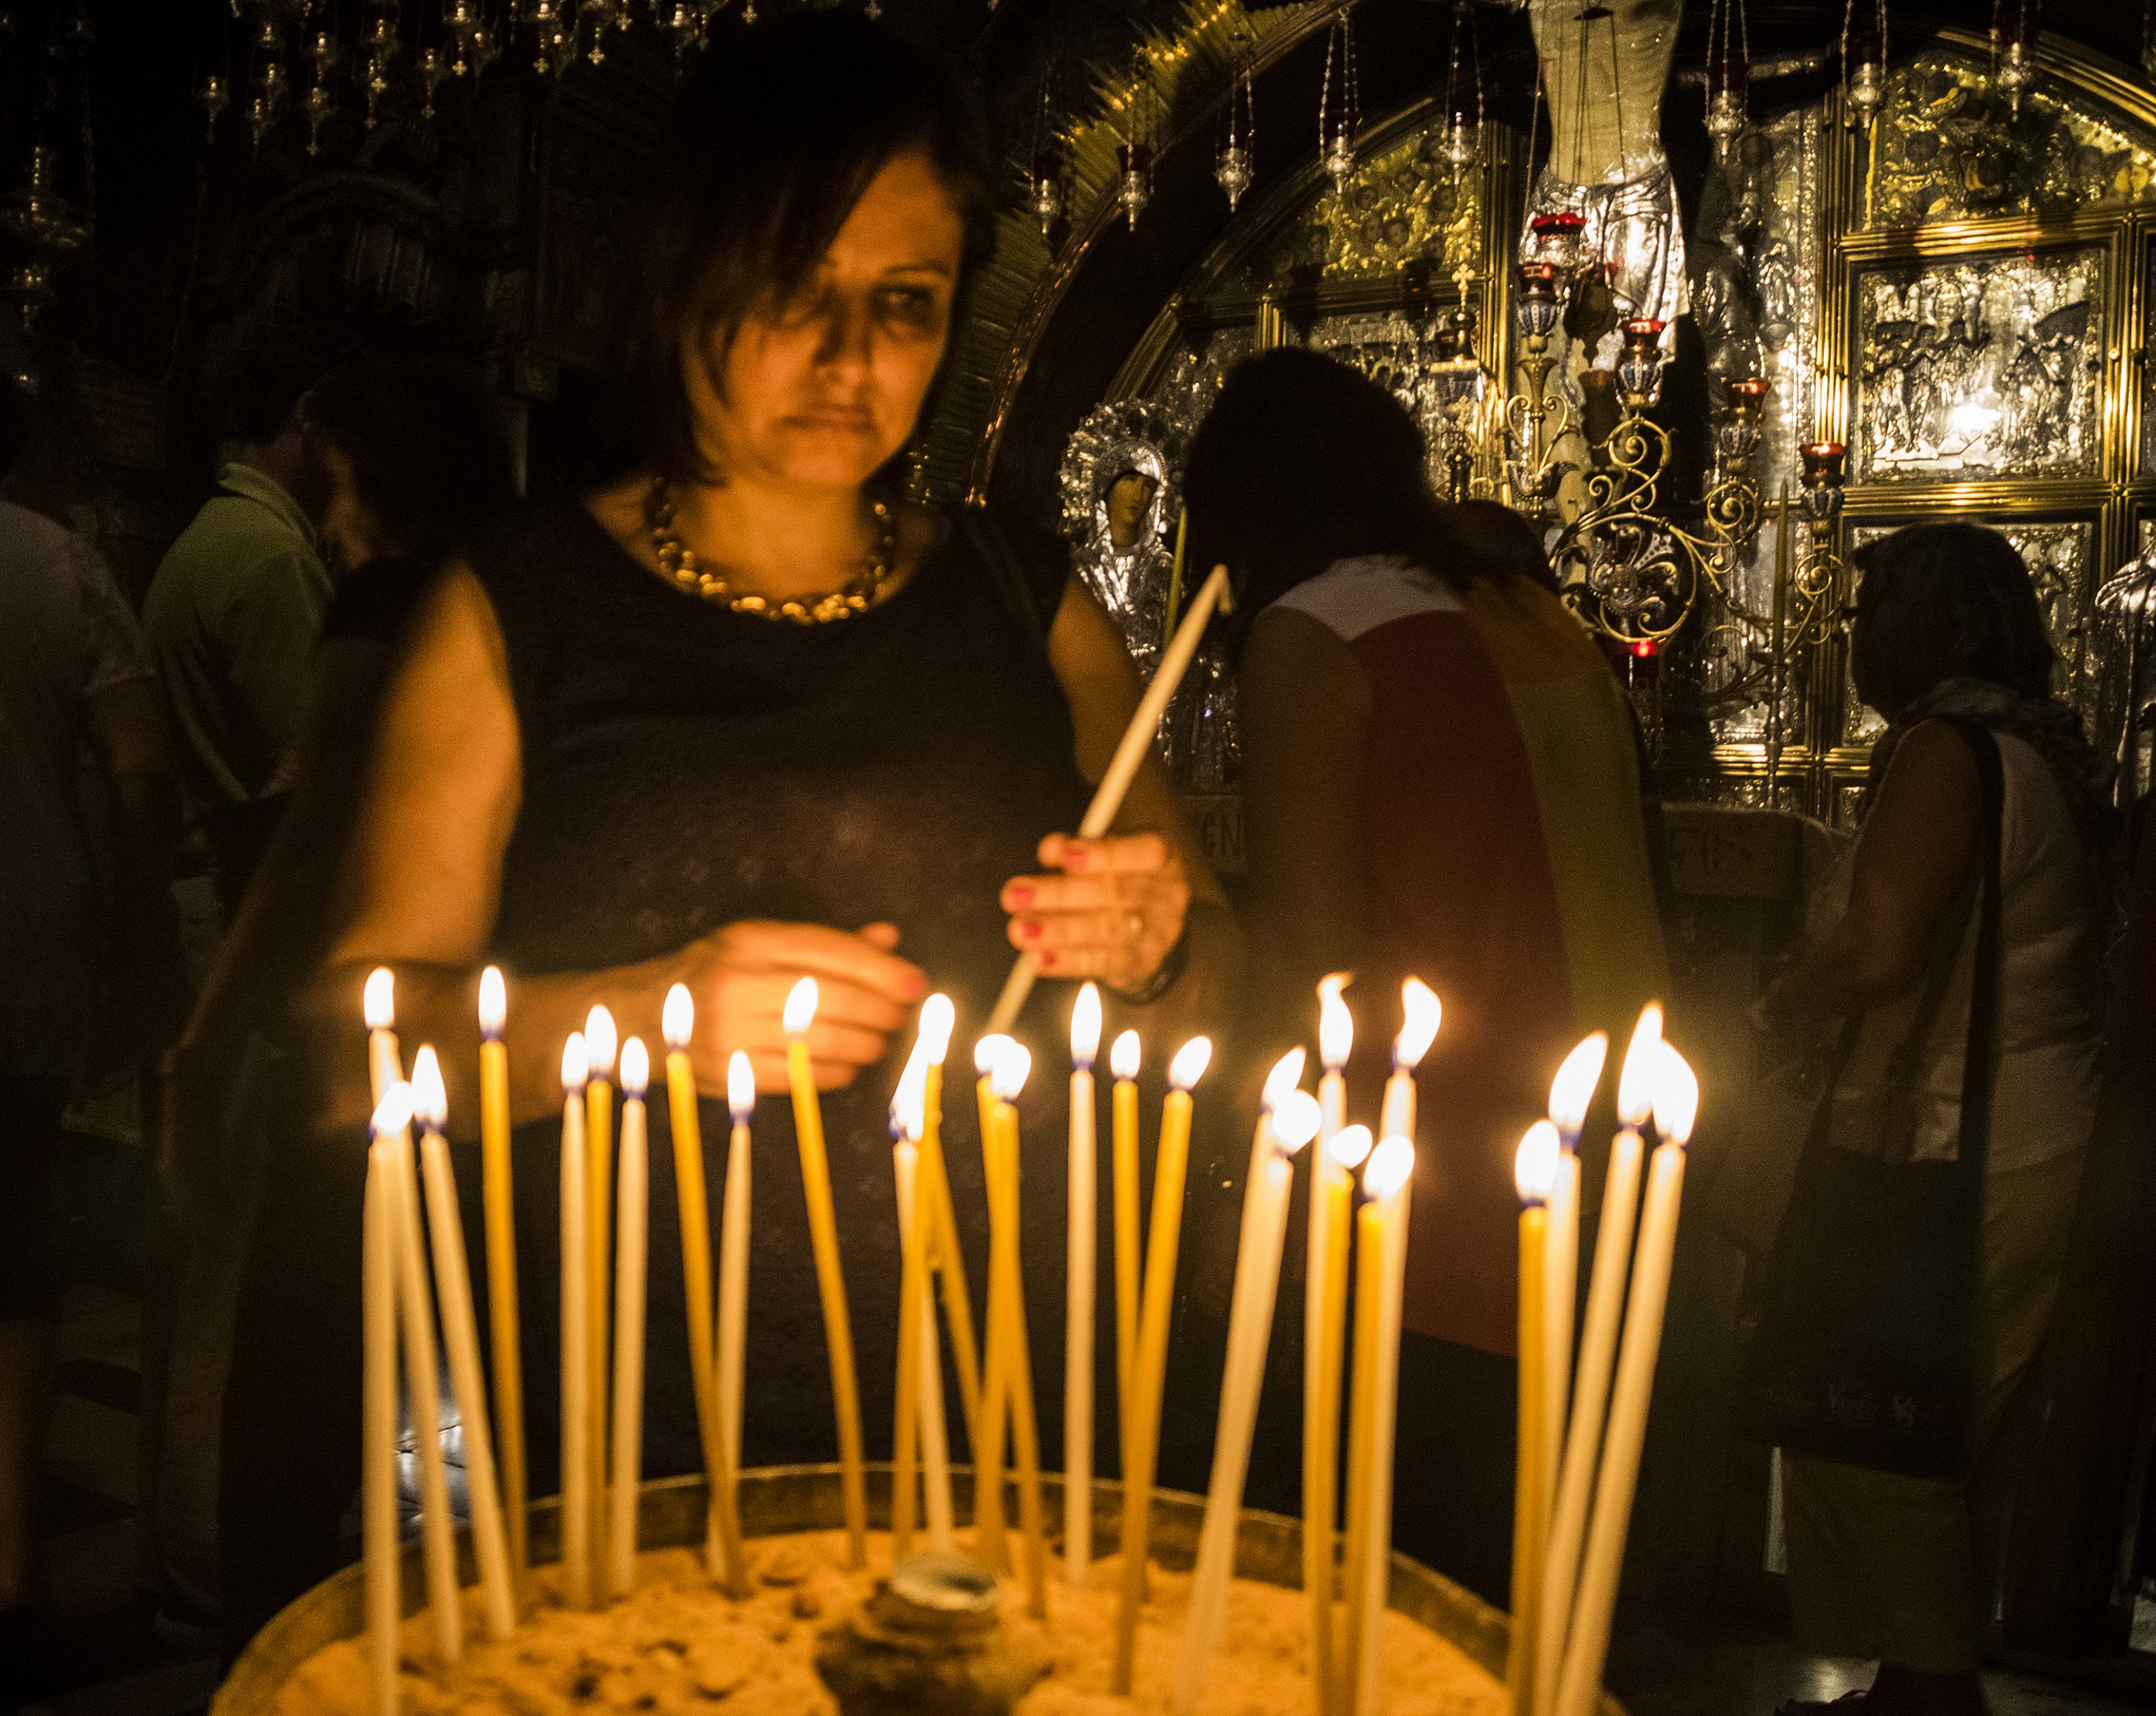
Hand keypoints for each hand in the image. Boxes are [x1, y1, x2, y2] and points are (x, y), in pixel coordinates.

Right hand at [675, 920, 926, 1094]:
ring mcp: (731, 1030)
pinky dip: (836, 1073)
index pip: (831, 952)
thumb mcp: (757, 942)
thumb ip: (823, 943)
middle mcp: (738, 982)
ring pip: (823, 1041)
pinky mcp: (730, 1071)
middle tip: (900, 1017)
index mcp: (750, 941)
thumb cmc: (710, 973)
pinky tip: (848, 1065)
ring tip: (878, 1041)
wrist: (637, 1016)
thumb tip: (887, 940)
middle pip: (834, 998)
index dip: (881, 970)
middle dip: (880, 1011)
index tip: (914, 983)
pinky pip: (801, 1076)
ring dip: (865, 1044)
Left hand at [999, 831, 1189, 993]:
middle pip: (1115, 893)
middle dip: (1061, 894)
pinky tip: (1040, 957)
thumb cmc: (1121, 880)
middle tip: (1016, 895)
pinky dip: (1068, 961)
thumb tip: (1050, 850)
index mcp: (1164, 858)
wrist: (1151, 927)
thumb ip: (1076, 850)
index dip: (1106, 854)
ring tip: (1020, 929)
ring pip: (1107, 930)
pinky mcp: (1144, 963)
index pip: (1146, 851)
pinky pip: (1105, 963)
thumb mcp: (1104, 856)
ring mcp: (1160, 932)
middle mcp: (1168, 895)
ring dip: (1058, 930)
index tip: (1066, 856)